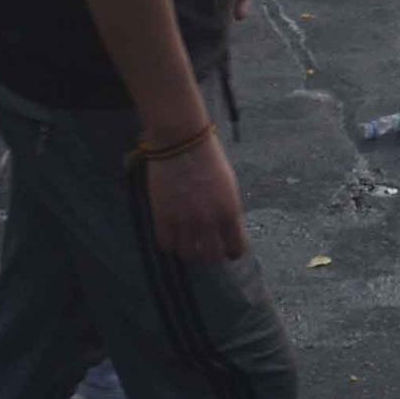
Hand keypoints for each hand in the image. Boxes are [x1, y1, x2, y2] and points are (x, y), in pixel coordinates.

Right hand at [140, 132, 248, 263]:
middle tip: (206, 251)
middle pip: (211, 256)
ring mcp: (185, 220)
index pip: (236, 247)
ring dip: (189, 252)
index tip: (228, 251)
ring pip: (188, 254)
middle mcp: (209, 219)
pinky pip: (166, 244)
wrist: (181, 141)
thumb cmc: (209, 157)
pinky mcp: (163, 216)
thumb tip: (225, 228)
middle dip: (210, 256)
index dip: (232, 252)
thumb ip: (227, 208)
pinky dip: (169, 244)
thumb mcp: (228, 184)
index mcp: (230, 210)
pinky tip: (172, 237)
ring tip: (188, 245)